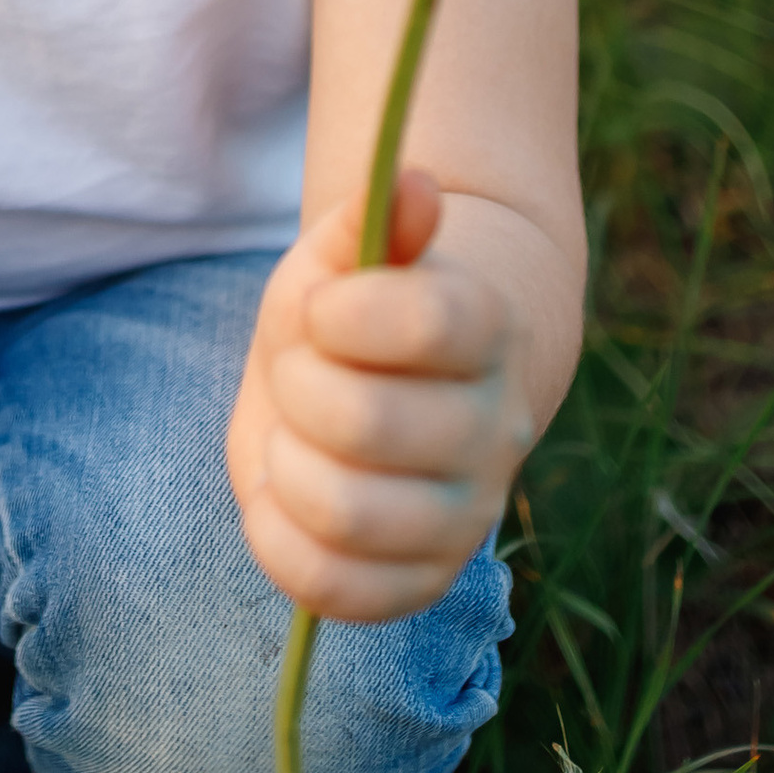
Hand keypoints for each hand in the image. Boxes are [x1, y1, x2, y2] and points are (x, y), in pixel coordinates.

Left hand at [227, 173, 522, 623]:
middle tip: (297, 372)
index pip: (426, 322)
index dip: (341, 312)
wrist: (386, 386)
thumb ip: (369, 219)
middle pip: (367, 423)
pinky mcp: (420, 581)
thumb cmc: (356, 308)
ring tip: (293, 436)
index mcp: (487, 328)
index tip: (319, 306)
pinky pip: (333, 587)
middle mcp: (495, 428)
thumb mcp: (345, 252)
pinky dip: (278, 539)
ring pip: (347, 513)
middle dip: (297, 386)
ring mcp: (465, 515)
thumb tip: (414, 185)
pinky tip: (283, 492)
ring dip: (287, 462)